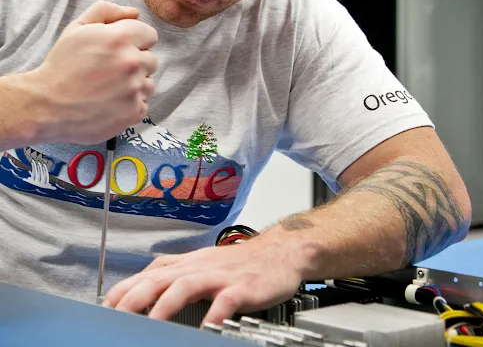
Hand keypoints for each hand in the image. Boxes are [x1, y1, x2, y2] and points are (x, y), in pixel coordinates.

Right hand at [26, 0, 157, 143]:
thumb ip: (106, 12)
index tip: (120, 49)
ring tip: (109, 87)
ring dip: (134, 84)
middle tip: (111, 70)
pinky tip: (110, 102)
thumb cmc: (62, 65)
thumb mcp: (77, 28)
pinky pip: (143, 103)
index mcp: (120, 39)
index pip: (150, 35)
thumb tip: (134, 12)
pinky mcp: (134, 112)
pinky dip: (130, 104)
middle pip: (152, 59)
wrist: (47, 105)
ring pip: (149, 83)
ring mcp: (135, 90)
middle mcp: (131, 63)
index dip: (135, 41)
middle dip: (136, 62)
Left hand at [102, 239, 303, 325]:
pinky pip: (225, 300)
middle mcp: (200, 266)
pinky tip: (206, 328)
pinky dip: (213, 314)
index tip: (105, 309)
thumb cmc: (240, 263)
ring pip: (186, 285)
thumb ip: (178, 274)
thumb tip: (147, 288)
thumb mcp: (205, 264)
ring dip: (164, 305)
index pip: (149, 273)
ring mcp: (220, 276)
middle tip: (113, 318)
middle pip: (160, 277)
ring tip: (150, 326)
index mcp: (189, 262)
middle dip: (134, 297)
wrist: (280, 252)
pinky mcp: (242, 287)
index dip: (125, 289)